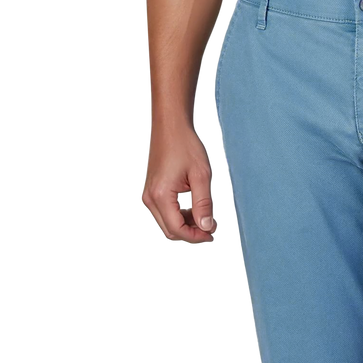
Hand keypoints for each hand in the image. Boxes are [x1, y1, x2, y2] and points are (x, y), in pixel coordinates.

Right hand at [141, 123, 219, 244]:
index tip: (213, 234)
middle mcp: (150, 198)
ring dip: (187, 226)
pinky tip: (195, 211)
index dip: (196, 237)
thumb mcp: (201, 175)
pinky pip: (165, 214)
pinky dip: (180, 217)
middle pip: (170, 231)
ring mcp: (149, 195)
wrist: (171, 126)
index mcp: (160, 195)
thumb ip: (204, 204)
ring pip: (167, 224)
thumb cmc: (185, 144)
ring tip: (206, 219)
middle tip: (212, 229)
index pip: (177, 229)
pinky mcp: (152, 192)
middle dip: (192, 234)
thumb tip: (207, 227)